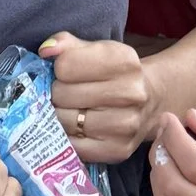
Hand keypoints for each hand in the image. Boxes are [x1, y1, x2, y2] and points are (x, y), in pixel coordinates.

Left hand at [46, 29, 154, 159]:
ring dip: (60, 115)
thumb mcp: (95, 50)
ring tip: (72, 110)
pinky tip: (77, 128)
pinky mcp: (119, 150)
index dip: (59, 68)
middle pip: (62, 94)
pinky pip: (73, 146)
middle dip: (58, 92)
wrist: (149, 101)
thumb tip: (46, 51)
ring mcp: (126, 125)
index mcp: (124, 61)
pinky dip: (68, 137)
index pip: (66, 65)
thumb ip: (67, 44)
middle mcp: (130, 93)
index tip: (67, 72)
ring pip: (65, 121)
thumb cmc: (113, 73)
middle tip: (68, 93)